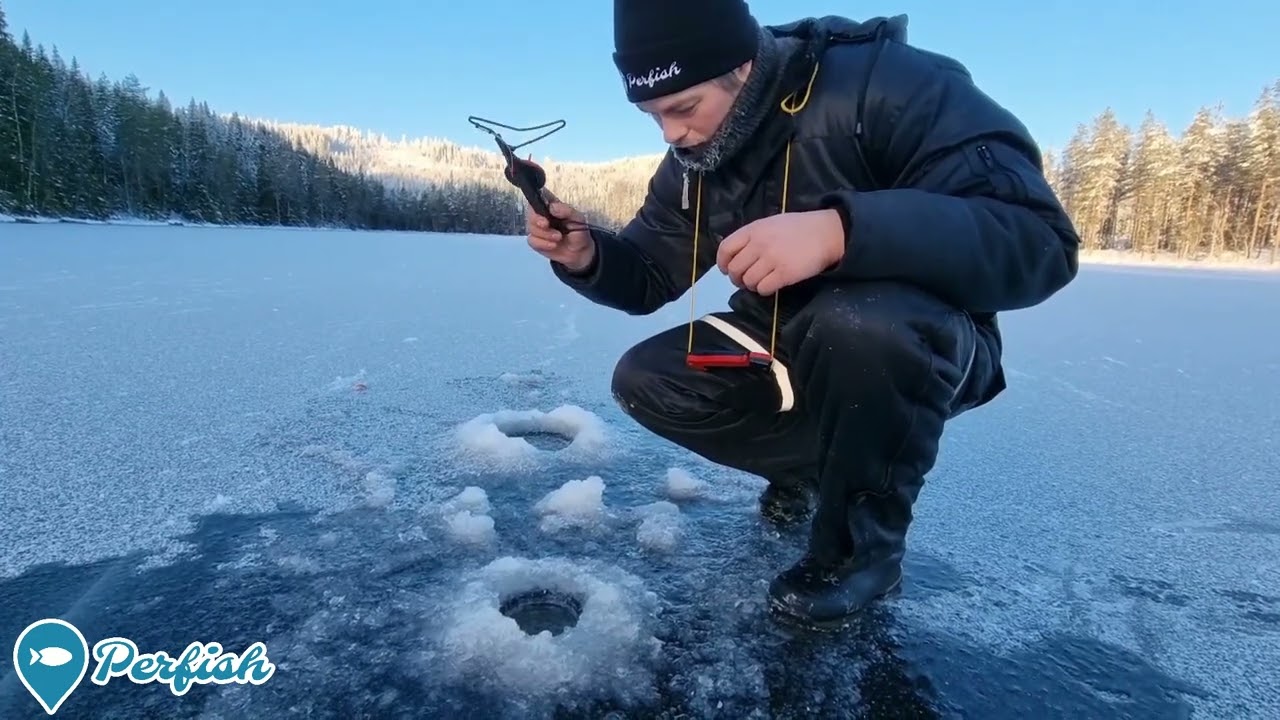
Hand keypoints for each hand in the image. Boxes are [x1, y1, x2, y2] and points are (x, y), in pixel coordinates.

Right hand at [526, 189, 594, 271]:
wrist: (581, 252)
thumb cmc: (580, 232)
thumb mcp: (579, 219)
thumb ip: (566, 211)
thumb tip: (552, 207)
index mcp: (552, 206)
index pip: (539, 196)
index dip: (537, 198)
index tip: (543, 207)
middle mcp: (543, 215)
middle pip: (530, 212)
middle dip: (537, 219)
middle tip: (547, 224)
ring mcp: (538, 229)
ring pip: (530, 228)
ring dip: (545, 234)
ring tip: (558, 237)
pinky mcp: (537, 241)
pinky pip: (532, 241)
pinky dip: (543, 244)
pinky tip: (553, 245)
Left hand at [716, 209, 845, 294]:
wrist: (826, 233)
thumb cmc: (798, 229)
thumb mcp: (770, 224)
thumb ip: (752, 237)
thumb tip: (735, 256)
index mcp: (753, 230)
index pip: (725, 249)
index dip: (722, 263)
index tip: (726, 270)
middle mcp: (759, 244)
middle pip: (735, 269)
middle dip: (738, 278)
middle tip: (746, 280)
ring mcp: (771, 259)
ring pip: (748, 281)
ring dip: (752, 285)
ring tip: (761, 282)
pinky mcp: (784, 274)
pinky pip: (763, 289)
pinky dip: (764, 290)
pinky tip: (772, 285)